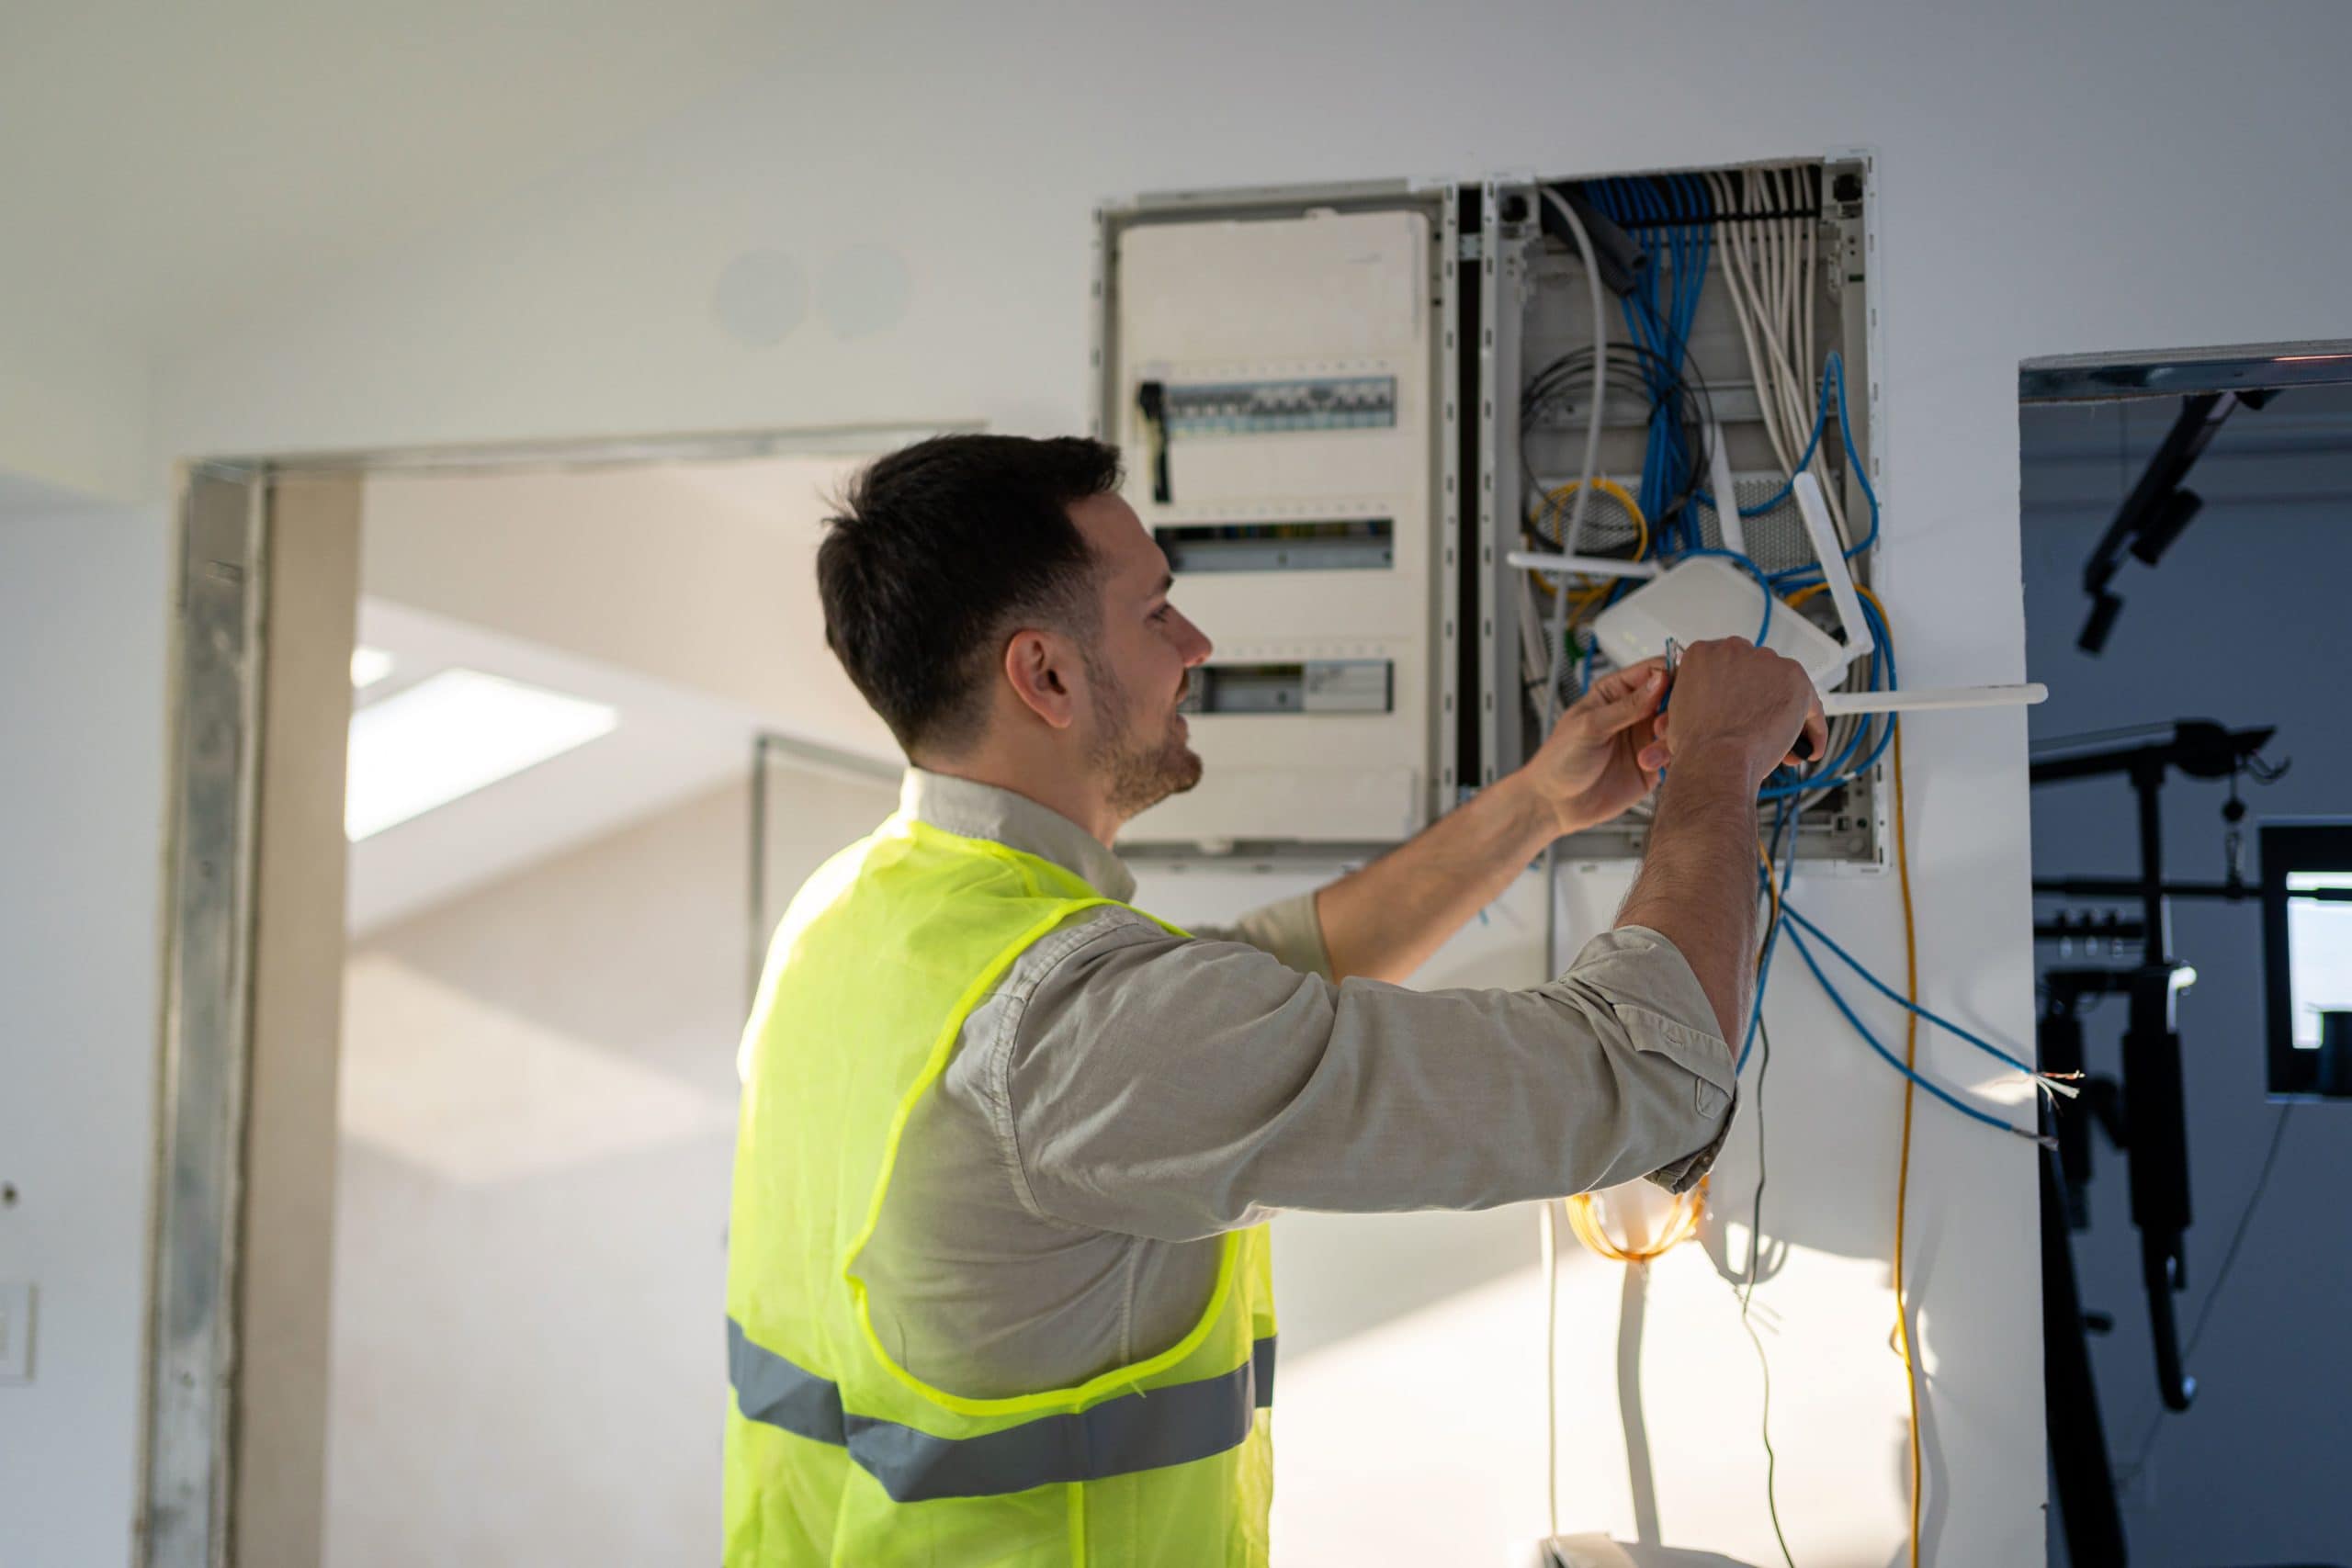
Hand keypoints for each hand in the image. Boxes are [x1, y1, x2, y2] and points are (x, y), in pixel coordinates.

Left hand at [1518, 656, 1669, 835]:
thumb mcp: (1590, 727)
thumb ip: (1627, 705)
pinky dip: (1673, 757)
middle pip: (1675, 697)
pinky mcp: (1655, 765)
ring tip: (1650, 752)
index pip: (1655, 670)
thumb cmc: (1560, 760)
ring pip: (1679, 726)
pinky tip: (1652, 766)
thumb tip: (1660, 679)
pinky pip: (1676, 755)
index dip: (1670, 675)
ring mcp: (1646, 738)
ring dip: (1671, 736)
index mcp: (1616, 692)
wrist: (1555, 804)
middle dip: (1675, 709)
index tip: (1674, 689)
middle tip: (1660, 726)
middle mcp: (1635, 712)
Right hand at [1633, 639, 1826, 785]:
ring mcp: (1766, 662)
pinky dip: (1813, 729)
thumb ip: (1702, 696)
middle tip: (1759, 725)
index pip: (1727, 665)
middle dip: (1761, 699)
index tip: (1739, 707)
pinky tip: (1807, 747)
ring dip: (1786, 712)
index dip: (1736, 690)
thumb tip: (1719, 702)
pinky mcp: (1795, 678)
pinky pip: (1812, 705)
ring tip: (1783, 743)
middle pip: (1757, 672)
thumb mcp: (1681, 711)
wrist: (1715, 760)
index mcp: (1702, 653)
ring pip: (1785, 686)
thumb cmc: (1696, 745)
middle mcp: (1734, 649)